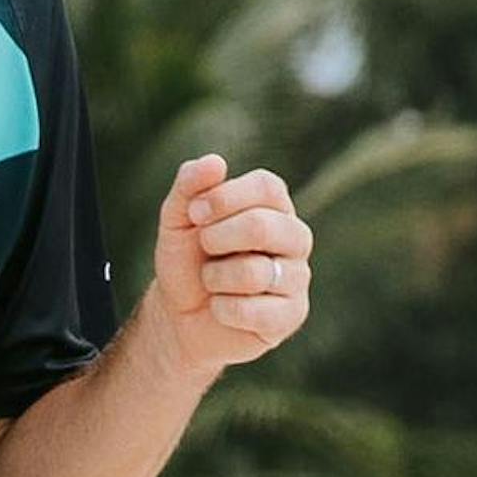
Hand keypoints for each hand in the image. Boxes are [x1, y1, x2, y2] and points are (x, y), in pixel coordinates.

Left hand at [145, 154, 312, 379]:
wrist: (181, 315)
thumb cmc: (187, 260)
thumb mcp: (178, 218)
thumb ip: (191, 185)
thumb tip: (216, 162)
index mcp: (274, 205)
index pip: (267, 187)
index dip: (225, 197)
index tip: (195, 213)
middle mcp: (294, 237)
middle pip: (262, 226)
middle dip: (216, 238)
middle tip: (204, 248)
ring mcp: (298, 277)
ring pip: (254, 272)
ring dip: (215, 278)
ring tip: (211, 282)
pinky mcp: (293, 315)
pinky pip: (255, 311)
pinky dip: (223, 310)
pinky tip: (221, 308)